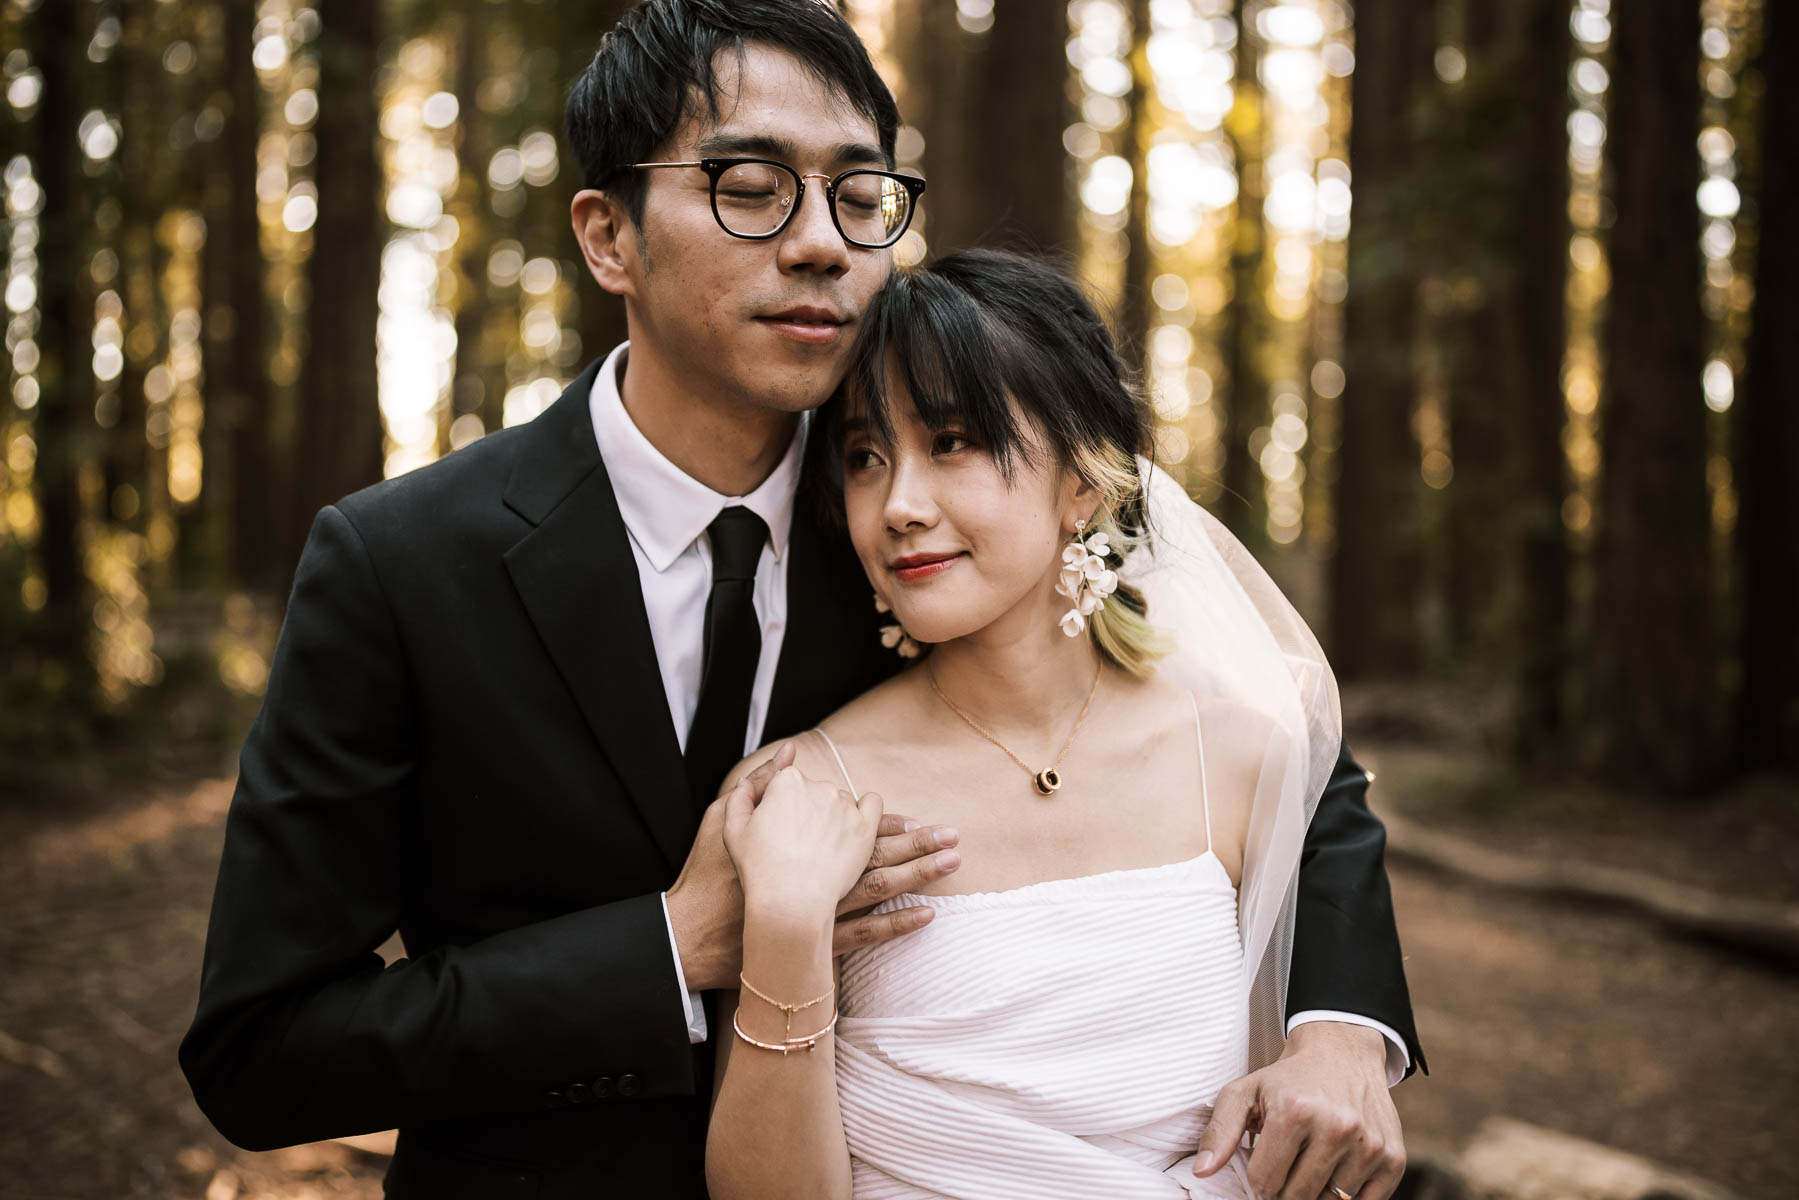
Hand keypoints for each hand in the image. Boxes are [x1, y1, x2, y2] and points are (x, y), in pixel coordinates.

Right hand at [666, 743, 962, 987]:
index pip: (848, 825)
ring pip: (880, 885)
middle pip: (877, 850)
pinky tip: (926, 915)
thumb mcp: (724, 817)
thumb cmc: (705, 874)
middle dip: (919, 842)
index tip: (915, 820)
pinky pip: (866, 933)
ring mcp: (819, 905)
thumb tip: (788, 753)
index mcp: (797, 837)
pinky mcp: (816, 941)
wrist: (690, 932)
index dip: (886, 822)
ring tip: (952, 863)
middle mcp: (814, 868)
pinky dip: (897, 924)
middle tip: (954, 836)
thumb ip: (758, 783)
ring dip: (920, 873)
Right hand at [724, 760, 881, 921]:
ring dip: (834, 815)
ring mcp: (845, 806)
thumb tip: (746, 783)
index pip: (787, 781)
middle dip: (808, 810)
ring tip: (822, 847)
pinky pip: (872, 804)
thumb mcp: (734, 830)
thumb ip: (740, 797)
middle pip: (815, 790)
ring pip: (841, 800)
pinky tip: (855, 826)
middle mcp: (819, 786)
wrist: (790, 902)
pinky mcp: (865, 827)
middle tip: (800, 842)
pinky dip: (866, 810)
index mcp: (787, 781)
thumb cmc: (760, 869)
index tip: (781, 826)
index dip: (782, 805)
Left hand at [1192, 1022, 1403, 1199]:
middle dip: (1285, 1190)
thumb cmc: (1288, 1078)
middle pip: (1297, 1198)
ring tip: (1311, 1162)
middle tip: (1286, 1167)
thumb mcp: (1245, 1091)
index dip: (1259, 1181)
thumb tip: (1202, 1172)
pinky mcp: (1393, 1158)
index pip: (1265, 1183)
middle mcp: (1336, 1128)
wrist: (1343, 1052)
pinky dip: (1349, 1196)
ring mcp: (1369, 1145)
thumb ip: (1220, 1131)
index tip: (1263, 1166)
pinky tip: (1337, 1170)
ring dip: (1317, 1192)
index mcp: (1294, 1112)